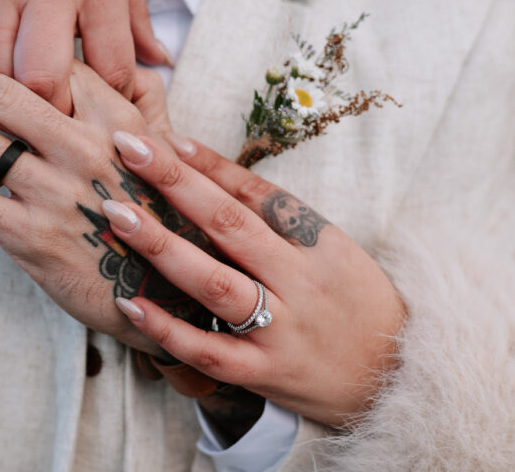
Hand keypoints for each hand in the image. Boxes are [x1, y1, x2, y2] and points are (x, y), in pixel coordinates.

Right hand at [0, 0, 171, 113]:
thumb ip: (136, 21)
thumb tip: (159, 62)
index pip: (110, 65)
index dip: (113, 97)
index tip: (110, 106)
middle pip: (40, 77)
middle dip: (51, 109)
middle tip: (61, 117)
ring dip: (13, 93)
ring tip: (30, 99)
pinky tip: (4, 67)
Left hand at [0, 64, 207, 356]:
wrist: (167, 293)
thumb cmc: (156, 220)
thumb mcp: (159, 159)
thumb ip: (127, 115)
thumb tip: (83, 82)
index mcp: (119, 125)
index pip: (52, 69)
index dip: (14, 65)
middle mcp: (87, 150)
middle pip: (2, 93)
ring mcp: (57, 194)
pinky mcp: (32, 238)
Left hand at [103, 135, 406, 426]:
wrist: (396, 375)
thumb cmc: (354, 302)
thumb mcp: (331, 249)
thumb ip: (278, 218)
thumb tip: (214, 177)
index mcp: (317, 242)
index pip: (256, 194)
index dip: (208, 164)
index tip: (165, 138)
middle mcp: (298, 280)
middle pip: (230, 225)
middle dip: (176, 184)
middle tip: (129, 151)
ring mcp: (281, 329)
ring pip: (215, 284)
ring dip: (163, 247)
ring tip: (119, 216)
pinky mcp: (264, 373)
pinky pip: (209, 351)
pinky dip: (168, 329)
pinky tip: (130, 304)